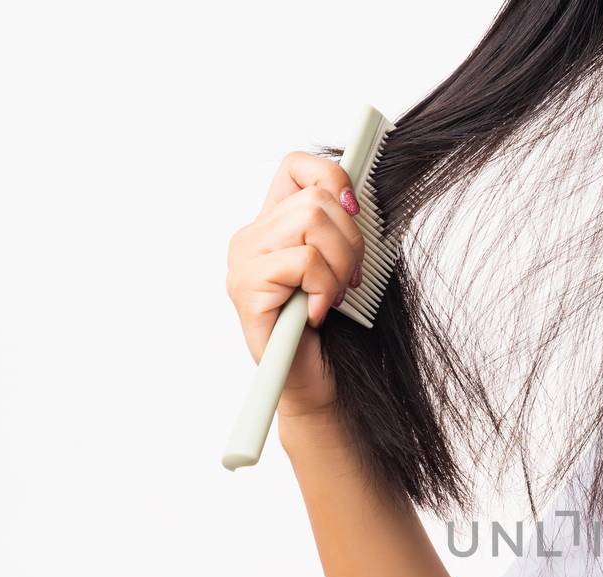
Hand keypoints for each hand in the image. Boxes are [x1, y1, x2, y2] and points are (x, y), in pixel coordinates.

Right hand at [225, 150, 367, 420]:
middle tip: (350, 279)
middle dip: (351, 241)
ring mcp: (244, 262)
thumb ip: (343, 227)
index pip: (297, 166)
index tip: (356, 208)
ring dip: (339, 266)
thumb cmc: (333, 330)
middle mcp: (252, 237)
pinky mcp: (246, 288)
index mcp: (274, 225)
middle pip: (316, 200)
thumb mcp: (345, 266)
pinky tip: (318, 313)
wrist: (318, 383)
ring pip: (311, 224)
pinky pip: (305, 262)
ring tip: (332, 297)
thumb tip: (358, 194)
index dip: (332, 176)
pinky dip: (325, 289)